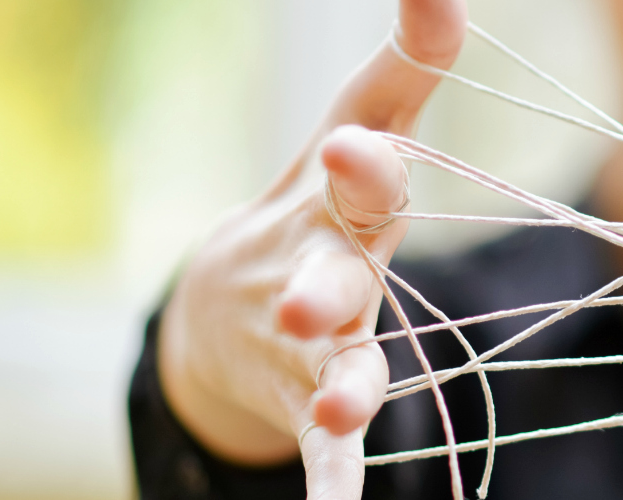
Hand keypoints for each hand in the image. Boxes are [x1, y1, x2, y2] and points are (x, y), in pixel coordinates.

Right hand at [155, 1, 464, 498]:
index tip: (359, 149)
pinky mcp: (309, 407)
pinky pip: (326, 451)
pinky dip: (331, 481)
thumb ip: (403, 70)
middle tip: (312, 304)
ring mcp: (309, 346)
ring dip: (333, 391)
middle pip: (328, 281)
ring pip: (327, 368)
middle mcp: (318, 273)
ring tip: (333, 412)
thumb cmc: (314, 213)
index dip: (365, 165)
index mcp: (338, 206)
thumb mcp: (351, 138)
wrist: (218, 318)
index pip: (358, 179)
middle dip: (323, 290)